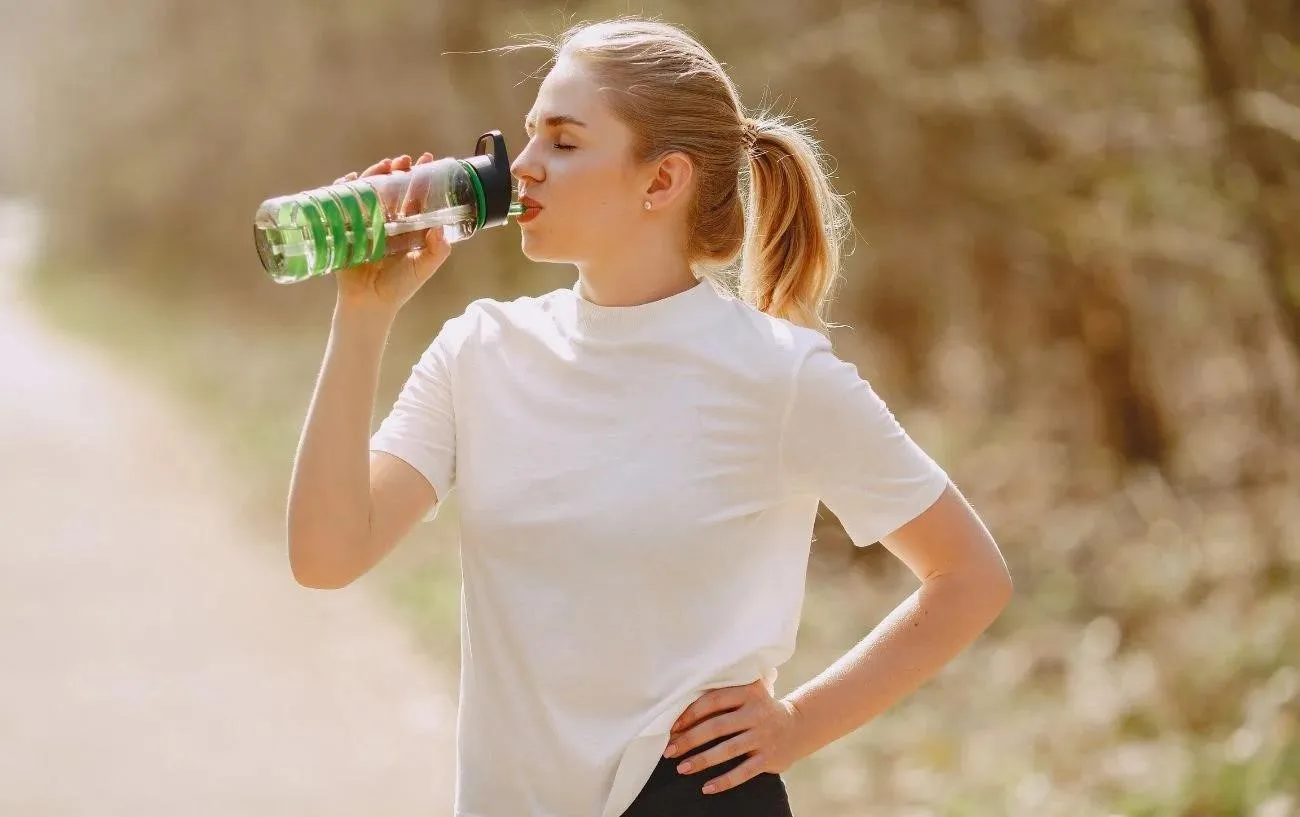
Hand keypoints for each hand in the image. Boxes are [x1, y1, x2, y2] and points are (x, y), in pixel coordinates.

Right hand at [332, 152, 450, 314]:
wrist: (370, 304)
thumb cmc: (399, 287)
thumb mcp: (423, 267)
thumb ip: (437, 251)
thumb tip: (442, 229)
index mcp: (406, 227)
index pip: (415, 196)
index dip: (421, 178)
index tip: (428, 160)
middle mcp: (387, 221)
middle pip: (391, 188)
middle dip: (397, 171)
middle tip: (403, 161)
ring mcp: (365, 223)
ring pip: (369, 191)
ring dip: (374, 175)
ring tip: (384, 166)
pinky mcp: (346, 229)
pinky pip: (343, 204)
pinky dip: (345, 189)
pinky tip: (350, 180)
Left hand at [662, 679, 802, 794]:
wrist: (798, 726)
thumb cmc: (759, 709)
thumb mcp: (747, 694)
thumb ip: (722, 697)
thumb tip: (681, 717)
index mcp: (748, 692)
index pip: (713, 701)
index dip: (690, 714)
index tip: (672, 727)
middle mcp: (757, 713)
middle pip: (717, 727)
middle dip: (690, 739)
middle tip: (669, 750)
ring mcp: (764, 736)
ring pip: (728, 750)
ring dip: (702, 760)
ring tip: (682, 768)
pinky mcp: (769, 758)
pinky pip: (743, 772)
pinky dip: (724, 781)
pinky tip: (706, 788)